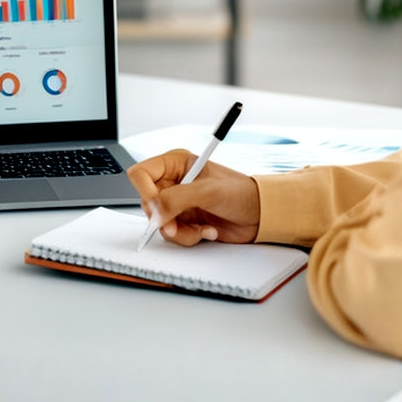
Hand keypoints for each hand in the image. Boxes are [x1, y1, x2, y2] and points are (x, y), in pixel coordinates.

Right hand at [126, 149, 260, 245]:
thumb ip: (176, 199)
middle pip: (147, 202)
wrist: (260, 215)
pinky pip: (172, 234)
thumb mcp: (207, 191)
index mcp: (175, 164)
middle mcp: (173, 183)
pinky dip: (188, 236)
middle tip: (177, 224)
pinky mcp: (184, 221)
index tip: (156, 207)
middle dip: (164, 218)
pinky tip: (206, 230)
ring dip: (179, 231)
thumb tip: (153, 211)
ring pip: (158, 222)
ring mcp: (178, 203)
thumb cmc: (240, 193)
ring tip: (200, 228)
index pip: (141, 174)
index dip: (144, 191)